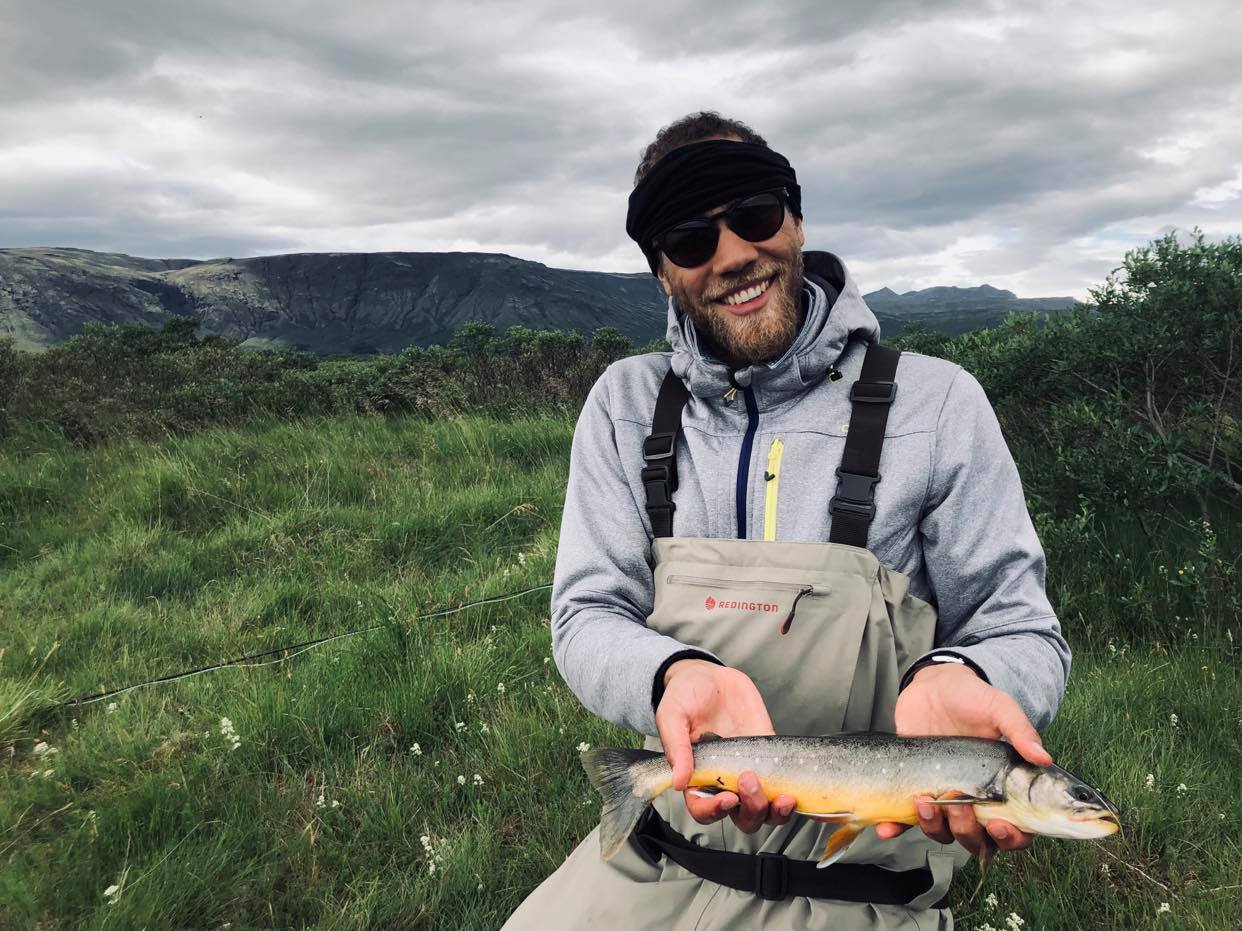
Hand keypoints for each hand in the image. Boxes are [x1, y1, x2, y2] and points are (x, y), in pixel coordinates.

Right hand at [655, 659, 796, 831]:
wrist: (709, 676)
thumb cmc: (684, 695)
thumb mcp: (672, 715)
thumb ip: (675, 747)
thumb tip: (679, 781)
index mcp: (696, 776)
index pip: (703, 809)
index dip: (715, 811)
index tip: (727, 798)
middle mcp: (724, 780)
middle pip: (741, 816)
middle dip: (751, 809)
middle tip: (749, 779)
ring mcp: (749, 769)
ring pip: (765, 808)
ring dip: (776, 812)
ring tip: (783, 797)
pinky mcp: (769, 755)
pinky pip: (783, 782)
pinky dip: (792, 792)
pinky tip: (795, 788)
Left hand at [874, 663, 1052, 855]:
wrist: (933, 687)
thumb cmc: (972, 698)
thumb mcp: (999, 708)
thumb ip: (1020, 730)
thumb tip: (1043, 757)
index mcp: (1002, 788)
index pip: (1015, 829)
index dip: (1011, 838)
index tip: (1002, 826)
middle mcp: (974, 800)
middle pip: (977, 838)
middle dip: (968, 831)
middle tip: (959, 806)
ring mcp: (943, 797)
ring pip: (943, 833)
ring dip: (934, 827)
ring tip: (925, 801)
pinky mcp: (914, 789)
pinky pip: (905, 820)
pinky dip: (896, 828)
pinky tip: (886, 828)